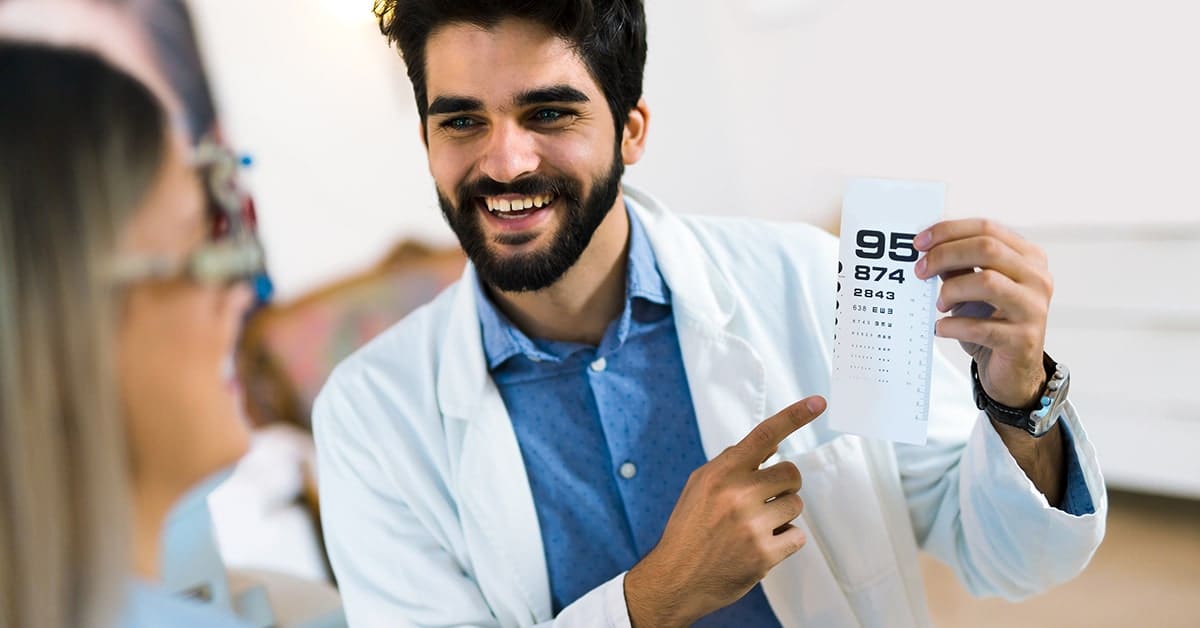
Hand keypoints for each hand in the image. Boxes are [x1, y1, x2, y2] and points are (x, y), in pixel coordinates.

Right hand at [624, 396, 825, 626]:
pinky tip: (762, 546)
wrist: (675, 578)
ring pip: (796, 505)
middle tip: (765, 499)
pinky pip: (798, 537)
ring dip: (782, 515)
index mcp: (721, 473)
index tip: (818, 402)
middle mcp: (738, 494)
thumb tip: (771, 445)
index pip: (764, 435)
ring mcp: (753, 525)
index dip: (794, 416)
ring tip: (755, 527)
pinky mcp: (765, 554)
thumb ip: (732, 463)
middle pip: (791, 474)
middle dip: (784, 485)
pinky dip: (785, 541)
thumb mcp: (699, 486)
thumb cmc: (689, 529)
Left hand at [913, 219, 1052, 406]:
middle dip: (945, 255)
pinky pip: (980, 326)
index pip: (987, 229)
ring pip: (987, 282)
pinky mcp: (1024, 339)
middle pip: (987, 248)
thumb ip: (959, 265)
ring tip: (940, 305)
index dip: (949, 231)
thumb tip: (927, 247)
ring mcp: (1034, 309)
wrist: (1013, 371)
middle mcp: (1037, 278)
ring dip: (951, 291)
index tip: (919, 242)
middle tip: (920, 271)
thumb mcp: (974, 288)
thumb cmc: (991, 323)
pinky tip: (942, 328)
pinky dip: (952, 325)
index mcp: (1028, 258)